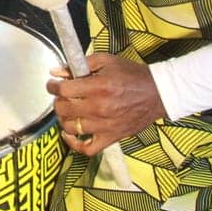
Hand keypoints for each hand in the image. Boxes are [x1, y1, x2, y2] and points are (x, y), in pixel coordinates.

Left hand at [46, 53, 165, 155]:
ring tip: (67, 111)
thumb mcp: (107, 61)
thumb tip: (56, 71)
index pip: (63, 89)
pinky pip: (87, 149)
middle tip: (61, 96)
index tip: (53, 84)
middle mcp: (99, 108)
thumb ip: (81, 64)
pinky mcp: (112, 138)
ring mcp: (105, 126)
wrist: (158, 93)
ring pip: (71, 127)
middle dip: (57, 101)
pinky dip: (74, 144)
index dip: (53, 86)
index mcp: (98, 86)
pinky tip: (70, 134)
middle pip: (64, 109)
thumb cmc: (132, 75)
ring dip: (64, 118)